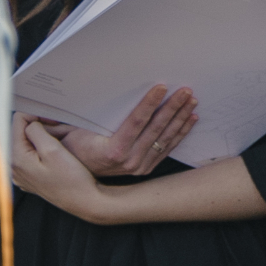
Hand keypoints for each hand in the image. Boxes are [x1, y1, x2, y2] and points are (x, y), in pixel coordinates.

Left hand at [11, 118, 113, 220]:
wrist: (84, 201)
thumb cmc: (71, 177)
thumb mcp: (52, 148)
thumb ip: (36, 130)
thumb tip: (30, 122)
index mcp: (16, 159)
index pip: (18, 121)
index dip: (36, 115)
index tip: (53, 121)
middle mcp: (14, 168)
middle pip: (20, 133)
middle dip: (37, 127)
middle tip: (57, 130)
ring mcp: (21, 175)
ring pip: (26, 143)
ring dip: (40, 137)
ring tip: (57, 141)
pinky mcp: (30, 179)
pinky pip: (30, 156)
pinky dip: (41, 149)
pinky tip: (54, 153)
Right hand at [46, 86, 195, 176]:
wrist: (77, 177)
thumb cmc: (75, 149)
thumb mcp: (74, 130)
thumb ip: (85, 115)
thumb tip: (87, 92)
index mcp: (113, 150)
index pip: (136, 122)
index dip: (149, 103)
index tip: (161, 87)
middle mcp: (129, 161)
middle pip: (155, 129)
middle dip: (173, 107)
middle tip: (185, 91)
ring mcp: (139, 167)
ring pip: (164, 139)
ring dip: (180, 118)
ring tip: (191, 102)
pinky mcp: (145, 169)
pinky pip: (166, 148)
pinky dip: (180, 133)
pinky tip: (190, 120)